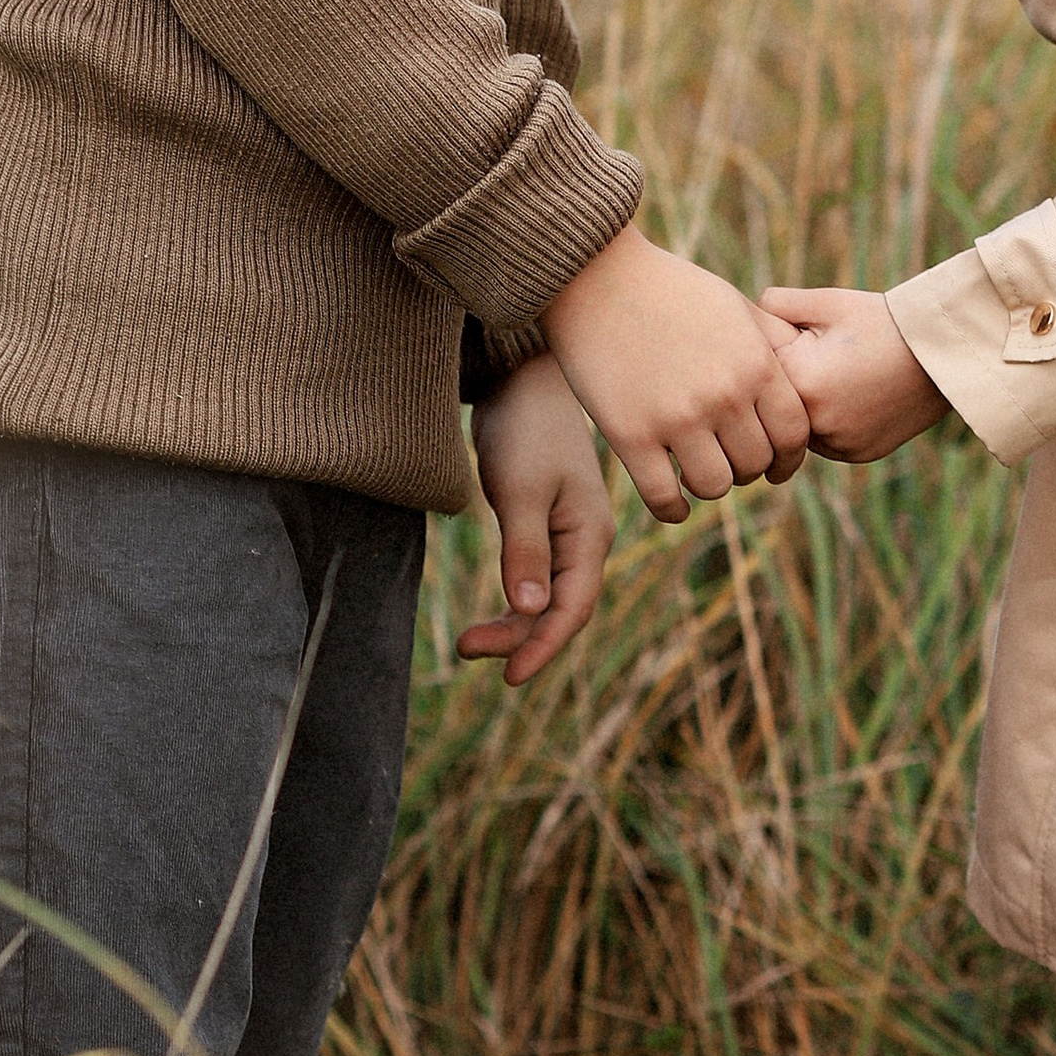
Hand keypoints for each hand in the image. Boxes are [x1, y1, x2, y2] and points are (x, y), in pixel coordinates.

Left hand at [461, 354, 614, 685]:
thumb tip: (529, 611)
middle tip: (465, 649)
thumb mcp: (521, 490)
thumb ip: (526, 551)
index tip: (507, 678)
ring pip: (546, 599)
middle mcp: (585, 541)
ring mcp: (567, 534)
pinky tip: (491, 615)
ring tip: (466, 642)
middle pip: (559, 611)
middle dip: (519, 640)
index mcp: (590, 535)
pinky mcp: (545, 525)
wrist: (523, 378)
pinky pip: (536, 579)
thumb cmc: (525, 429)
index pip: (572, 609)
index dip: (542, 647)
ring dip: (513, 625)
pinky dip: (515, 601)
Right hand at [541, 224, 811, 521]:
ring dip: (709, 485)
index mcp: (755, 363)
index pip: (793, 434)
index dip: (788, 458)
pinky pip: (663, 497)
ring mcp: (677, 418)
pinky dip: (673, 509)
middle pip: (754, 464)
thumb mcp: (734, 304)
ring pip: (713, 486)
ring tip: (697, 472)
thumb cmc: (669, 288)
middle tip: (728, 462)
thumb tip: (802, 368)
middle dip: (746, 469)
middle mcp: (724, 395)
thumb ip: (772, 341)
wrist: (596, 276)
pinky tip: (673, 504)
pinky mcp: (631, 435)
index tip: (776, 465)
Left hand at [760, 284, 947, 464]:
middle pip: (774, 405)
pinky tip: (853, 394)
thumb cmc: (881, 320)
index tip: (783, 338)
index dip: (767, 350)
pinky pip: (827, 439)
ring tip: (838, 374)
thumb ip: (776, 304)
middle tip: (816, 357)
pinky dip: (831, 421)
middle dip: (784, 382)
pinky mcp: (857, 454)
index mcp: (799, 381)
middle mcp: (812, 423)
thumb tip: (747, 315)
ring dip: (805, 407)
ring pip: (798, 427)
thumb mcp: (826, 302)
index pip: (755, 372)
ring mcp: (836, 444)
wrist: (941, 353)